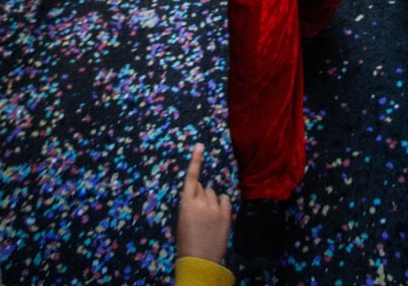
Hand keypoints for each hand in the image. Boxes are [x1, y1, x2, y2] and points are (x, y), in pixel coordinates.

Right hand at [176, 144, 230, 265]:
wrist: (200, 261)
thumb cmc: (186, 243)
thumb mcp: (182, 221)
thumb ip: (189, 205)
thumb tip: (197, 195)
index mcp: (186, 204)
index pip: (191, 178)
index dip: (195, 160)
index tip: (200, 145)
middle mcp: (201, 202)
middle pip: (202, 187)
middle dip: (200, 196)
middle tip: (198, 214)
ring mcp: (215, 208)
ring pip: (213, 193)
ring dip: (210, 201)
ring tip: (208, 219)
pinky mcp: (226, 214)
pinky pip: (225, 199)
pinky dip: (222, 204)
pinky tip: (218, 215)